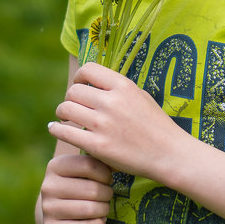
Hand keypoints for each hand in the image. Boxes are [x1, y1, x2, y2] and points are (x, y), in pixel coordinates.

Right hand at [40, 152, 112, 223]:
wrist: (54, 212)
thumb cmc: (74, 185)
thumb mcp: (79, 170)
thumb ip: (94, 163)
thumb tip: (115, 165)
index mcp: (55, 165)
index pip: (89, 165)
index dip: (105, 173)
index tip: (108, 179)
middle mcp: (48, 186)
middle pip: (92, 189)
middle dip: (107, 193)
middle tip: (108, 195)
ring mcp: (48, 208)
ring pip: (89, 210)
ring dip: (104, 209)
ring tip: (104, 207)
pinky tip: (99, 220)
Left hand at [48, 62, 186, 180]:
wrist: (168, 153)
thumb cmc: (155, 124)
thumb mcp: (140, 96)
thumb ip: (117, 88)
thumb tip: (93, 81)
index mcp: (123, 86)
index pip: (88, 70)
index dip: (79, 77)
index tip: (79, 86)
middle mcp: (112, 102)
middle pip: (73, 91)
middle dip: (69, 98)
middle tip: (72, 107)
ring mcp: (104, 124)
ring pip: (66, 109)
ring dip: (62, 113)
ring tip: (65, 118)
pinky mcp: (98, 146)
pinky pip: (65, 132)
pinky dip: (56, 129)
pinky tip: (55, 128)